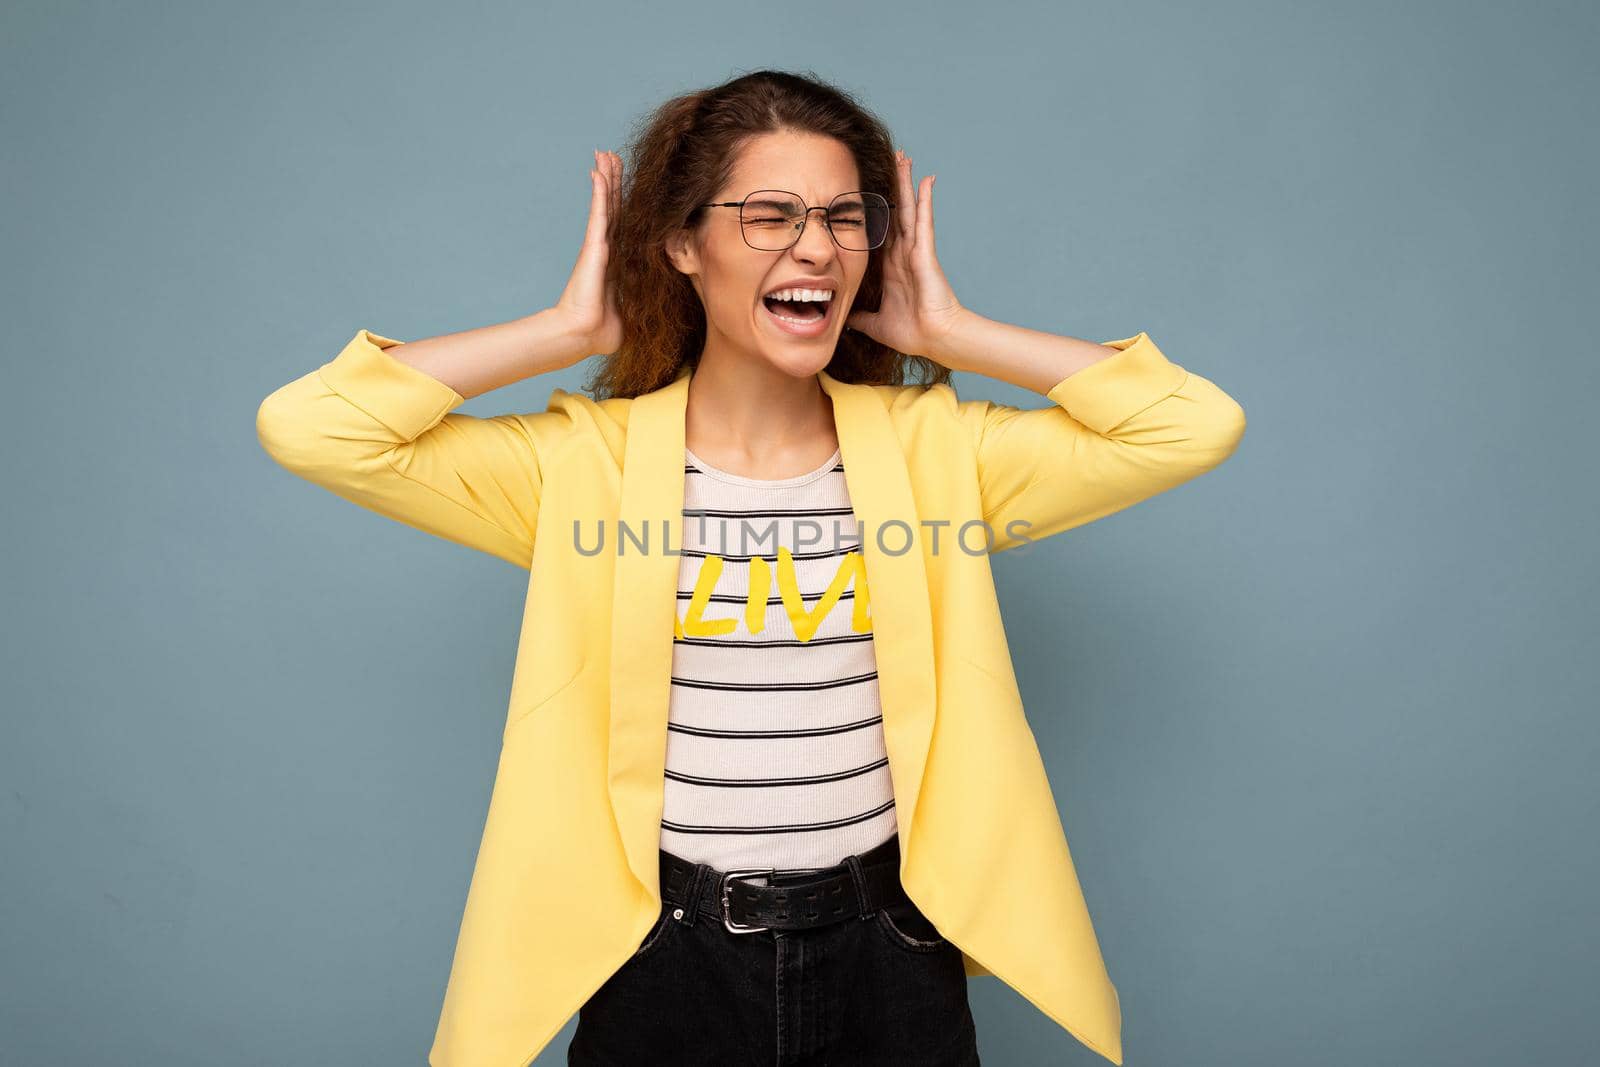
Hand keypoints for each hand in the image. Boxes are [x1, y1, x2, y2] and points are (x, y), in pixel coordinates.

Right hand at [553, 149, 624, 356]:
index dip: (622, 202)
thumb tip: (658, 305)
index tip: (622, 181)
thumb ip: (641, 299)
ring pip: (606, 204)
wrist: (583, 333)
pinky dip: (600, 192)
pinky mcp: (594, 247)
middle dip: (613, 180)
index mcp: (616, 261)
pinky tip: (598, 172)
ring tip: (604, 153)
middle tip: (610, 155)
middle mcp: (606, 248)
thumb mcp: (632, 309)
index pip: (622, 224)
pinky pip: (599, 214)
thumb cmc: (605, 329)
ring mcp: (599, 245)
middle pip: (613, 206)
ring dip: (606, 177)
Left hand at [844, 149, 966, 361]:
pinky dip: (924, 200)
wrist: (935, 340)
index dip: (875, 210)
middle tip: (890, 160)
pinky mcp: (925, 253)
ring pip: (908, 210)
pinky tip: (927, 180)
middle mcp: (903, 254)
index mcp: (891, 268)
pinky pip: (924, 221)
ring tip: (904, 158)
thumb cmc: (912, 333)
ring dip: (906, 184)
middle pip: (895, 212)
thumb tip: (842, 319)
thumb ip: (859, 318)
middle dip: (892, 187)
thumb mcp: (875, 324)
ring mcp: (915, 251)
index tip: (868, 191)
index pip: (881, 231)